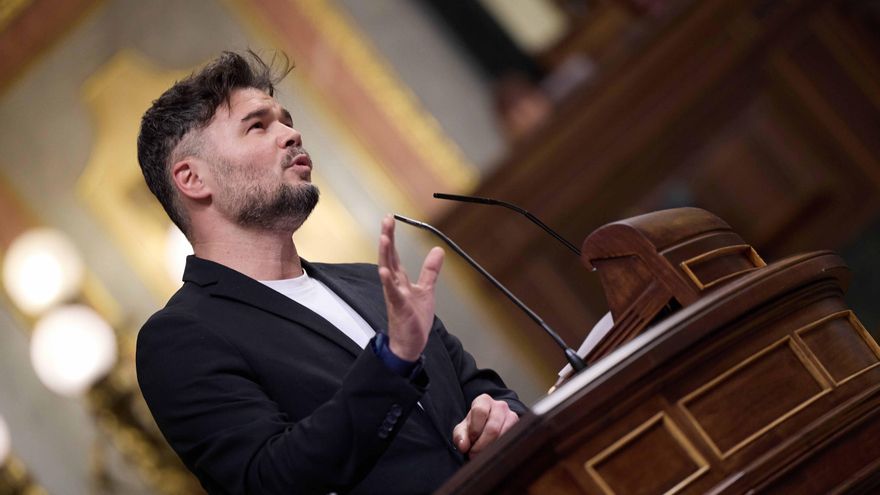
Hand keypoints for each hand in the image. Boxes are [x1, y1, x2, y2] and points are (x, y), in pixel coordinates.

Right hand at [378, 215, 443, 360]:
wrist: (410, 344)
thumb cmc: (413, 318)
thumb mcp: (426, 290)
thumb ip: (430, 270)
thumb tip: (438, 250)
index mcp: (400, 280)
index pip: (394, 254)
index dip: (391, 236)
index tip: (389, 218)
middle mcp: (394, 285)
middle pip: (389, 257)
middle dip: (387, 238)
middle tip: (386, 219)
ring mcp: (395, 295)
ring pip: (387, 271)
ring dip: (385, 254)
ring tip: (383, 237)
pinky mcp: (399, 308)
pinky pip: (392, 293)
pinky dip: (388, 282)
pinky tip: (385, 271)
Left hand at [452, 394, 518, 455]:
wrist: (489, 425)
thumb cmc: (474, 426)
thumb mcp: (463, 429)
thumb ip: (460, 436)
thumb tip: (463, 446)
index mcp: (484, 401)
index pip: (480, 412)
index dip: (474, 429)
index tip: (470, 440)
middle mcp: (500, 406)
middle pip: (492, 428)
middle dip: (481, 445)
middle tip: (474, 454)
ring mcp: (512, 416)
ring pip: (503, 436)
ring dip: (491, 449)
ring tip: (482, 454)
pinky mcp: (519, 428)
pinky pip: (511, 441)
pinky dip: (500, 449)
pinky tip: (493, 452)